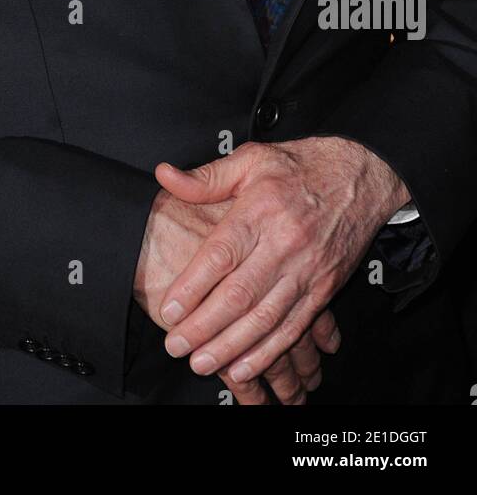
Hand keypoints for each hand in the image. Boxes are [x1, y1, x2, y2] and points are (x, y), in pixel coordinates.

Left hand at [133, 185, 339, 402]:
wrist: (359, 179)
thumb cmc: (302, 168)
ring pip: (265, 318)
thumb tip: (165, 176)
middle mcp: (284, 243)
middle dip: (204, 326)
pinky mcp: (324, 289)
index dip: (192, 286)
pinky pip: (294, 327)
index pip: (221, 255)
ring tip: (203, 362)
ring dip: (232, 346)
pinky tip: (245, 366)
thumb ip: (206, 176)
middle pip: (239, 294)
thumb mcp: (251, 158)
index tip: (169, 308)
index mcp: (261, 210)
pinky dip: (269, 351)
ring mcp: (307, 270)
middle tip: (176, 345)